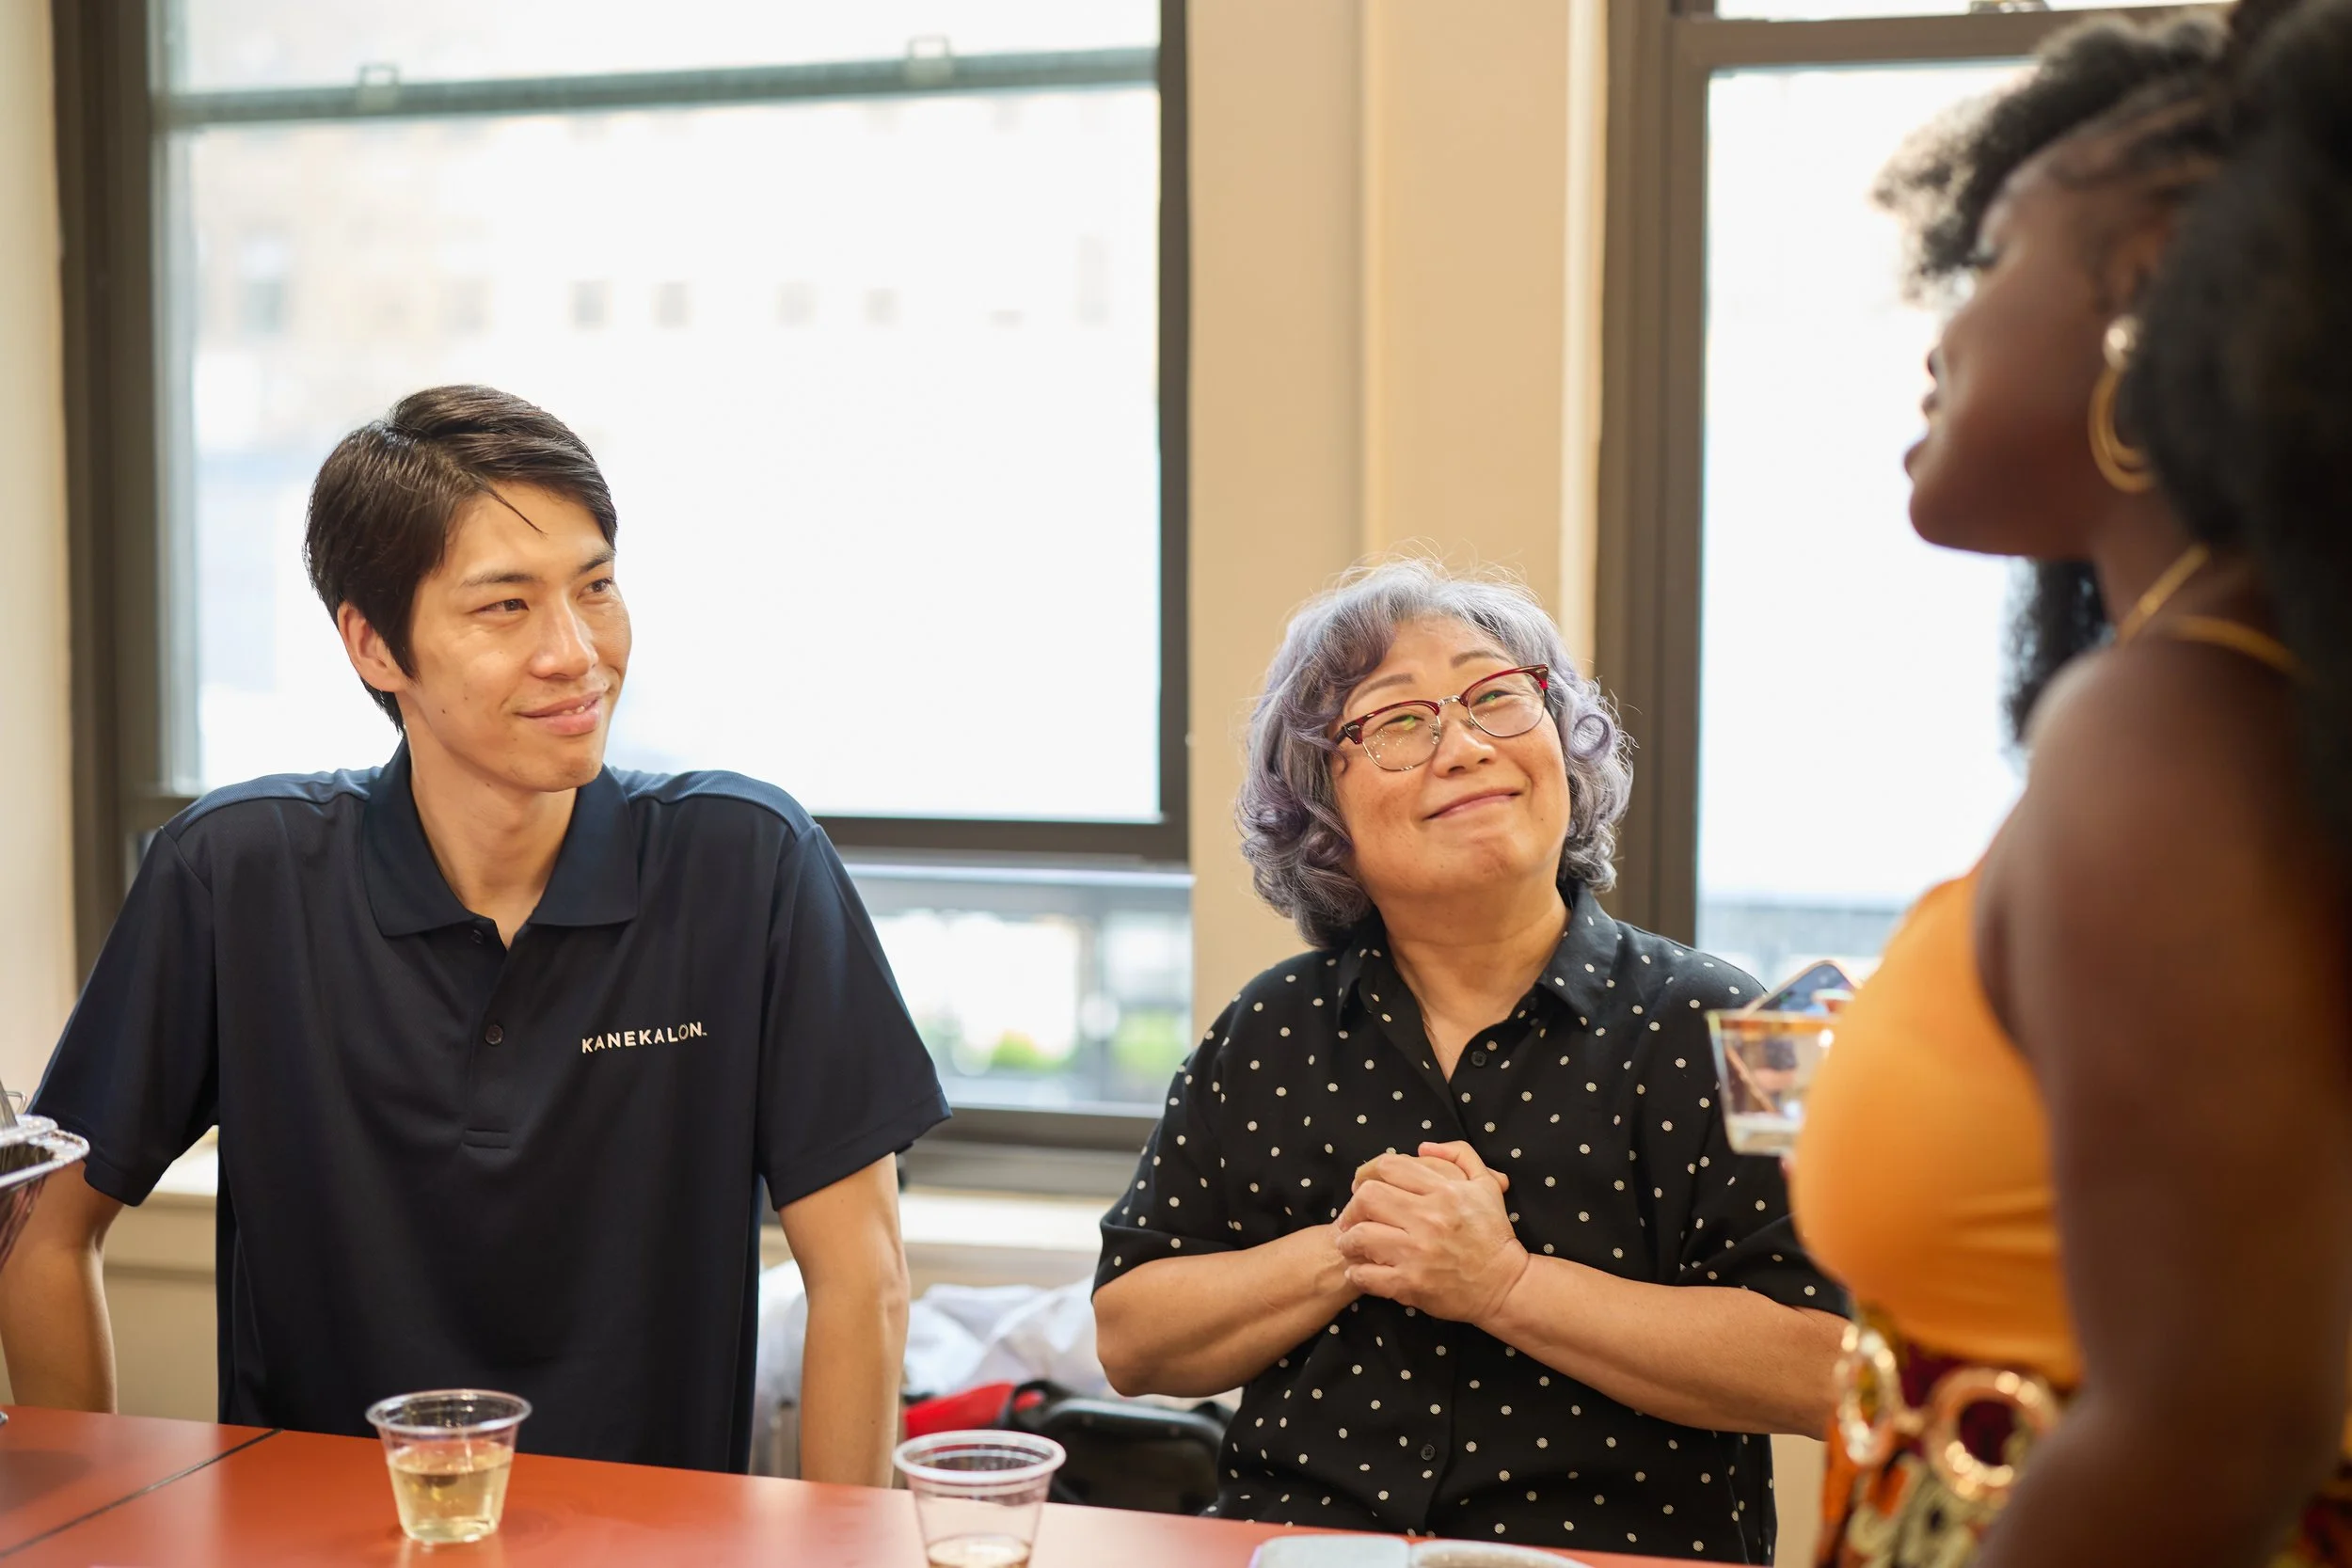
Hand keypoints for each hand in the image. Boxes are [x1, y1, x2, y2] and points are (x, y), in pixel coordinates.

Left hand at [1334, 1142, 1528, 1325]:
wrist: (1505, 1284)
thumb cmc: (1492, 1234)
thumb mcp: (1485, 1184)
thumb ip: (1459, 1155)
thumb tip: (1423, 1148)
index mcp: (1444, 1191)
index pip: (1388, 1168)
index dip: (1366, 1173)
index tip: (1361, 1186)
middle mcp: (1428, 1219)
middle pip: (1367, 1198)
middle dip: (1352, 1206)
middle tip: (1351, 1217)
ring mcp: (1418, 1253)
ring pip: (1361, 1236)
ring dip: (1348, 1240)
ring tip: (1349, 1244)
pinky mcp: (1411, 1284)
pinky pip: (1366, 1274)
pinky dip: (1356, 1273)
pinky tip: (1359, 1270)